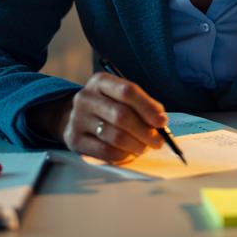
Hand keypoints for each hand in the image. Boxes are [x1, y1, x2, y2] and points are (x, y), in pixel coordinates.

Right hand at [31, 73, 166, 162]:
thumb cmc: (109, 107)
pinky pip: (106, 152)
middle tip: (158, 141)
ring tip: (144, 147)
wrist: (77, 118)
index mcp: (100, 81)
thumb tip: (161, 121)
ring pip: (115, 136)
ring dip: (136, 145)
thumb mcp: (121, 97)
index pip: (127, 91)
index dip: (148, 107)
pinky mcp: (74, 140)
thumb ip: (142, 105)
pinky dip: (123, 155)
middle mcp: (85, 97)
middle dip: (145, 131)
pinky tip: (129, 153)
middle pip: (122, 115)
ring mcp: (77, 119)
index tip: (162, 121)